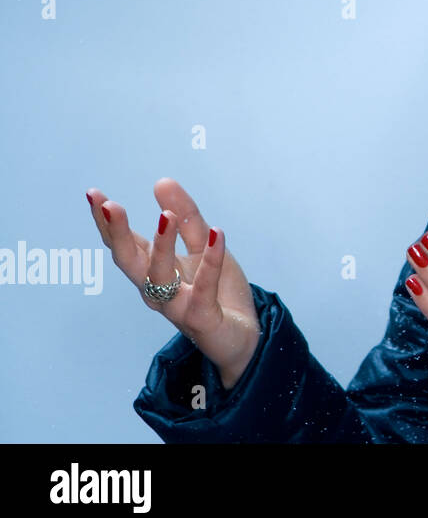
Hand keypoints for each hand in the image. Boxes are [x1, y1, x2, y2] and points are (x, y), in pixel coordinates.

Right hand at [87, 178, 261, 390]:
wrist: (243, 335)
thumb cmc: (218, 292)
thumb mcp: (203, 246)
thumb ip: (187, 217)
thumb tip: (161, 181)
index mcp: (154, 270)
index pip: (124, 244)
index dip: (107, 221)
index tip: (93, 194)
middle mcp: (157, 289)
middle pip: (129, 260)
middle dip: (117, 233)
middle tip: (109, 205)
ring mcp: (176, 305)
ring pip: (159, 276)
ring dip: (161, 245)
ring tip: (166, 216)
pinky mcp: (201, 318)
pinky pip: (204, 288)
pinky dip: (212, 261)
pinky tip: (217, 235)